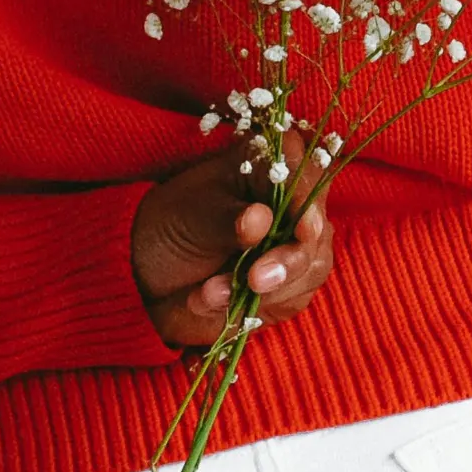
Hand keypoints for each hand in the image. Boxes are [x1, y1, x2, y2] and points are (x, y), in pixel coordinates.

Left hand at [130, 152, 334, 349]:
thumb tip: (260, 220)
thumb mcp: (189, 218)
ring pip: (313, 266)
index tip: (304, 229)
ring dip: (265, 289)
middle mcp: (291, 201)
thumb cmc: (171, 229)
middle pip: (318, 226)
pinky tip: (210, 301)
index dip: (308, 197)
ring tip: (209, 293)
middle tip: (255, 279)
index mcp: (265, 165)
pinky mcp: (292, 283)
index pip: (303, 169)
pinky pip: (292, 297)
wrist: (153, 276)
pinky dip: (253, 306)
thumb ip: (225, 220)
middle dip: (291, 259)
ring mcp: (296, 243)